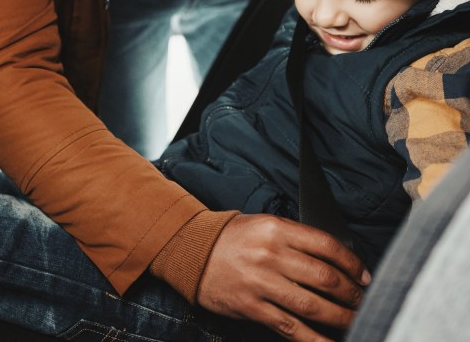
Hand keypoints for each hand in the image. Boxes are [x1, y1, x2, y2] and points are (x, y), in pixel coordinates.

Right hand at [197, 214, 369, 341]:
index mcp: (276, 229)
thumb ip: (298, 239)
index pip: (327, 246)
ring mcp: (261, 283)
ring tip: (356, 321)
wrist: (192, 251)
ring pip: (314, 307)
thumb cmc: (232, 238)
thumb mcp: (264, 224)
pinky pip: (291, 328)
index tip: (363, 276)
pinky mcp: (252, 307)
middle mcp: (270, 255)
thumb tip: (337, 263)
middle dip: (352, 294)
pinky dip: (315, 339)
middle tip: (363, 301)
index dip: (353, 264)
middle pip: (326, 279)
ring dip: (342, 318)